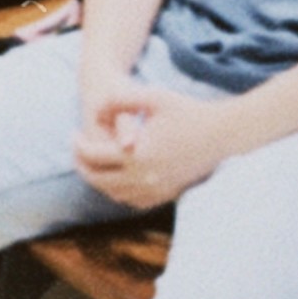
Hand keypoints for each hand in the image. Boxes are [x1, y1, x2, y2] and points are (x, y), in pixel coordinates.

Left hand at [73, 85, 225, 209]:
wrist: (224, 135)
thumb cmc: (188, 111)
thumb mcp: (153, 97)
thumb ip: (120, 99)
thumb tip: (95, 110)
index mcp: (138, 155)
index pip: (93, 157)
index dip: (77, 145)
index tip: (73, 134)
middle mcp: (145, 178)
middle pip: (98, 180)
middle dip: (81, 165)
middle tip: (77, 150)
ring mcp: (156, 191)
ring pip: (113, 194)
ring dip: (98, 180)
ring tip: (92, 162)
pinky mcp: (167, 196)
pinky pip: (133, 201)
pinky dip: (118, 191)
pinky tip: (115, 175)